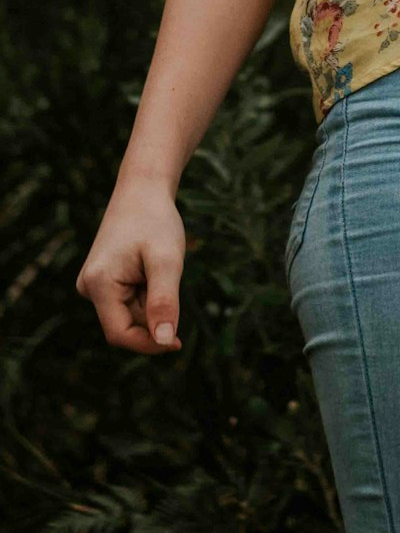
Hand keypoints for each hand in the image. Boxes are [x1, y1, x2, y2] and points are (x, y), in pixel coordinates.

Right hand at [75, 181, 185, 353]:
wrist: (143, 188)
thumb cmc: (156, 220)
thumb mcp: (167, 260)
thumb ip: (165, 301)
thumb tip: (164, 340)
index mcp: (98, 284)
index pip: (120, 335)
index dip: (149, 343)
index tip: (178, 342)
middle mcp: (88, 286)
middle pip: (126, 324)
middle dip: (153, 313)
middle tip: (168, 277)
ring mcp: (93, 283)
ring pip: (129, 313)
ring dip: (151, 301)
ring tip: (157, 266)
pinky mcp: (102, 279)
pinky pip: (127, 300)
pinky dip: (146, 291)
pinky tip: (150, 266)